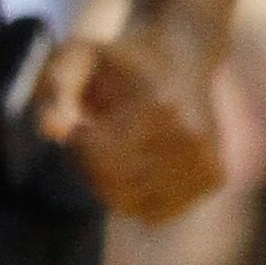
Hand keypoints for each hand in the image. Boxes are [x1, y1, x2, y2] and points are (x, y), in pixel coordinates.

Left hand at [35, 7, 226, 223]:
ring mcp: (206, 159)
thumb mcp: (81, 56)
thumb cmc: (123, 58)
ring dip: (118, 185)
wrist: (185, 52)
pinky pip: (159, 212)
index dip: (82, 146)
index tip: (85, 124)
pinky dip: (143, 197)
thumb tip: (50, 131)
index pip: (102, 158)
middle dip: (96, 168)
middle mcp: (189, 136)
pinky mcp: (215, 176)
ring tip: (125, 147)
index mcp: (158, 107)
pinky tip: (145, 164)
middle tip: (101, 138)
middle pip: (118, 187)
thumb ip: (56, 87)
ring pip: (136, 205)